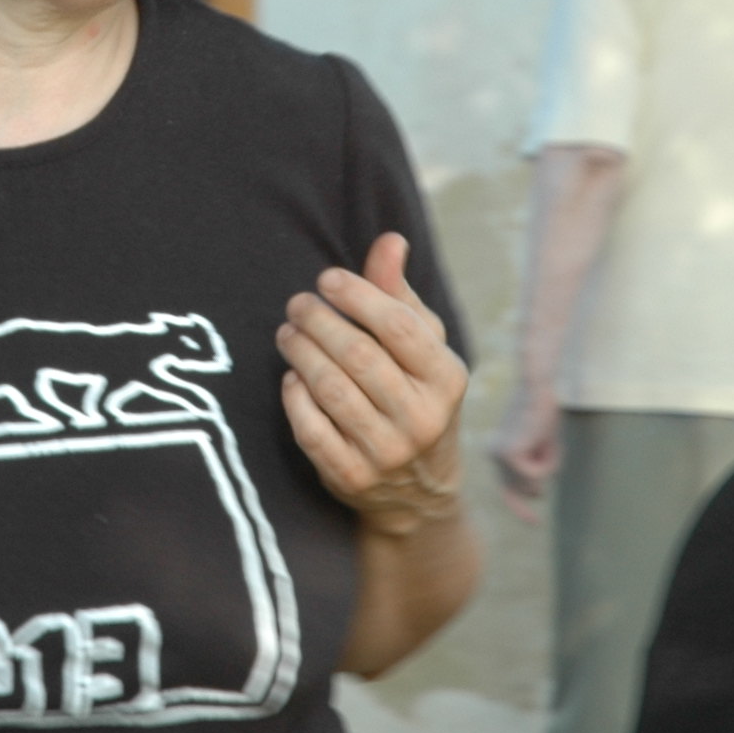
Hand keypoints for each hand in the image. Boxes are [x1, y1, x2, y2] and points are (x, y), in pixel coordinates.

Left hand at [279, 232, 468, 537]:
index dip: (358, 296)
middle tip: (297, 303)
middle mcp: (422, 418)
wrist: (419, 491)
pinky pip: (310, 429)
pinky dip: (294, 397)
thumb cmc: (416, 395)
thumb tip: (389, 241)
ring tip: (287, 332)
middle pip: (359, 356)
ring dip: (300, 352)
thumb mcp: (422, 347)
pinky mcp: (351, 476)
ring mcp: (387, 452)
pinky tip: (291, 376)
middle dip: (319, 321)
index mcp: (446, 378)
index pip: (399, 327)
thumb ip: (399, 295)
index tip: (326, 278)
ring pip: (331, 390)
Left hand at [488, 382, 559, 522]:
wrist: (538, 389)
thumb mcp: (542, 448)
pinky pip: (538, 475)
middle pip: (522, 489)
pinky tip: (543, 439)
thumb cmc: (543, 413)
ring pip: (534, 483)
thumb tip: (534, 494)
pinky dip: (548, 461)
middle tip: (542, 471)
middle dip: (537, 485)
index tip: (535, 523)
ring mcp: (498, 457)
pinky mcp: (508, 455)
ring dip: (549, 464)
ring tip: (546, 439)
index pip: (508, 488)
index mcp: (497, 452)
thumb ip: (535, 471)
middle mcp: (493, 455)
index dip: (520, 507)